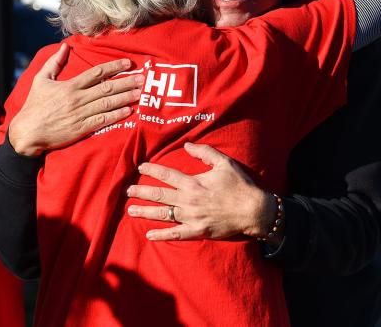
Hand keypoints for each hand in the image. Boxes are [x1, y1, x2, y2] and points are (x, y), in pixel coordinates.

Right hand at [9, 43, 143, 155]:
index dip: (114, 66)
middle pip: (107, 88)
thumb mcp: (40, 80)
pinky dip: (116, 115)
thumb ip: (54, 63)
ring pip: (108, 103)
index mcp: (70, 86)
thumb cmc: (34, 106)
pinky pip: (103, 120)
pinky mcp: (82, 128)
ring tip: (140, 93)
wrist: (27, 132)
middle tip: (143, 78)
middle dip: (126, 82)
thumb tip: (64, 47)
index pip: (97, 72)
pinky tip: (128, 111)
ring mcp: (81, 114)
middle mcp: (78, 98)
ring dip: (125, 97)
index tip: (128, 63)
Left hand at [125, 143, 274, 240]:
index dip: (152, 170)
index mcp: (193, 183)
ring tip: (130, 210)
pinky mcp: (197, 231)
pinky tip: (149, 235)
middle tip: (126, 191)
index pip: (167, 175)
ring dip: (145, 212)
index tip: (140, 168)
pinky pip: (176, 234)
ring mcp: (191, 217)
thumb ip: (204, 153)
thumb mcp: (224, 163)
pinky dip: (161, 235)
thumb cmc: (239, 185)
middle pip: (159, 195)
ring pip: (163, 214)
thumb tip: (186, 146)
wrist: (253, 211)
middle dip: (141, 192)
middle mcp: (188, 200)